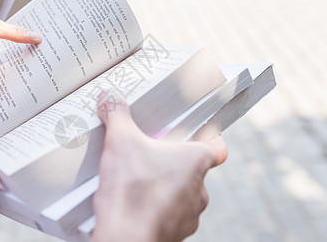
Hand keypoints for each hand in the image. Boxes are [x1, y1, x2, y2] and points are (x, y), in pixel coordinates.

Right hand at [92, 90, 227, 241]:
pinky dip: (157, 208)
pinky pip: (170, 215)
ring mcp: (189, 215)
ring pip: (182, 194)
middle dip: (173, 162)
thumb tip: (109, 97)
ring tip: (139, 180)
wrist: (124, 238)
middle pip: (193, 170)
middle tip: (150, 154)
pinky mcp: (174, 233)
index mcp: (194, 162)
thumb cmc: (132, 191)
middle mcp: (199, 190)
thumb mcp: (119, 142)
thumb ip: (116, 116)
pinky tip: (135, 203)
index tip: (199, 134)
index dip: (211, 139)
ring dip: (165, 186)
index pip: (217, 148)